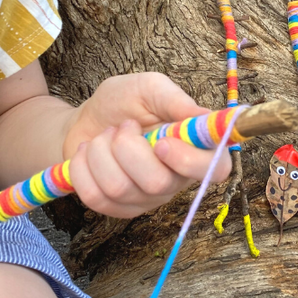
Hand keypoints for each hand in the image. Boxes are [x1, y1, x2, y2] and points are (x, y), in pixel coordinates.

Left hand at [64, 73, 231, 217]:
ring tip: (105, 137)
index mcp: (195, 149)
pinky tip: (89, 154)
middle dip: (126, 148)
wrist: (86, 123)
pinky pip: (95, 197)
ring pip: (119, 188)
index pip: (215, 169)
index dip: (189, 161)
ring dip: (100, 151)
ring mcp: (148, 199)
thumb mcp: (148, 88)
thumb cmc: (124, 104)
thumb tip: (203, 114)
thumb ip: (174, 98)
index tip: (161, 143)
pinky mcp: (119, 210)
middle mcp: (177, 179)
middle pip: (156, 182)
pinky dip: (82, 168)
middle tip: (124, 127)